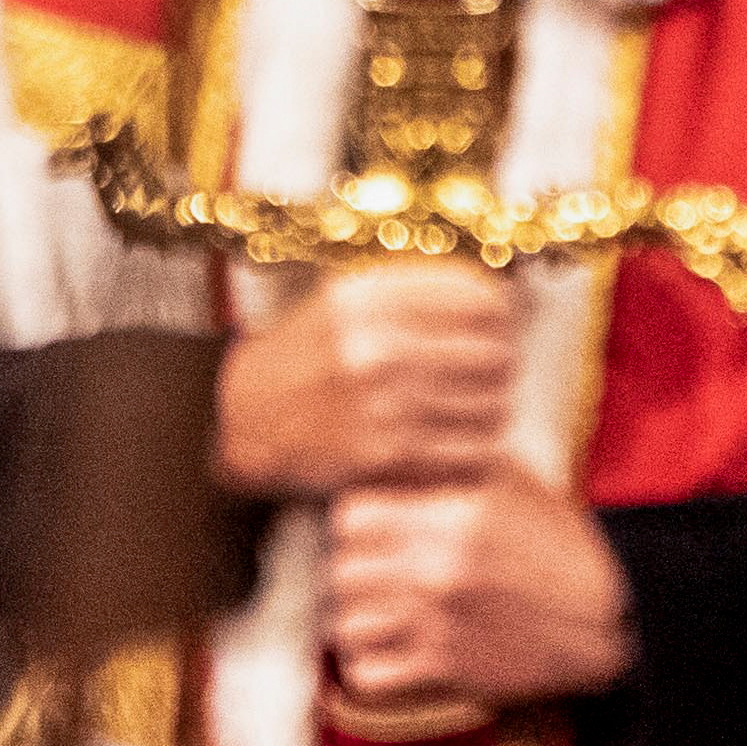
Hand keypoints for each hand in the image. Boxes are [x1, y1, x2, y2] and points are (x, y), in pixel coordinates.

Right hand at [214, 262, 522, 500]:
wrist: (243, 419)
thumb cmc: (306, 355)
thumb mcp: (346, 299)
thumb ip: (414, 290)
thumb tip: (500, 291)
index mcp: (369, 297)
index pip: (481, 298)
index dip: (502, 311)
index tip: (500, 322)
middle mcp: (376, 346)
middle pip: (494, 353)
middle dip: (502, 361)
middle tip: (494, 368)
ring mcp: (382, 404)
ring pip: (489, 406)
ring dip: (493, 408)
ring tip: (477, 405)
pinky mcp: (384, 455)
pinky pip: (467, 452)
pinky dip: (476, 449)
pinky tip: (462, 439)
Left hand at [323, 466, 632, 711]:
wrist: (609, 615)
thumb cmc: (561, 544)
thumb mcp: (513, 481)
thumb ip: (452, 463)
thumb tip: (401, 446)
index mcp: (449, 515)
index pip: (349, 515)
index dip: (356, 521)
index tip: (372, 530)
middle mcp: (435, 568)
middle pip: (341, 571)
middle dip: (354, 572)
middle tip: (374, 575)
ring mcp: (437, 622)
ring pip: (345, 624)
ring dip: (358, 621)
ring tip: (377, 615)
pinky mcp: (445, 668)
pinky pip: (368, 673)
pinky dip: (370, 666)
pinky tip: (390, 651)